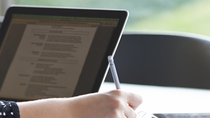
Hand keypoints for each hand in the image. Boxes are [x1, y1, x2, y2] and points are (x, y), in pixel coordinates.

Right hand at [17, 90, 142, 117]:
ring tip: (103, 117)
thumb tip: (130, 110)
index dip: (132, 104)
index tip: (127, 108)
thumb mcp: (103, 98)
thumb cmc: (84, 107)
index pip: (138, 99)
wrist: (71, 113)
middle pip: (134, 114)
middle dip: (124, 116)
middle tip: (109, 115)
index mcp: (118, 93)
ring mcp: (117, 115)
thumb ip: (117, 102)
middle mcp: (119, 104)